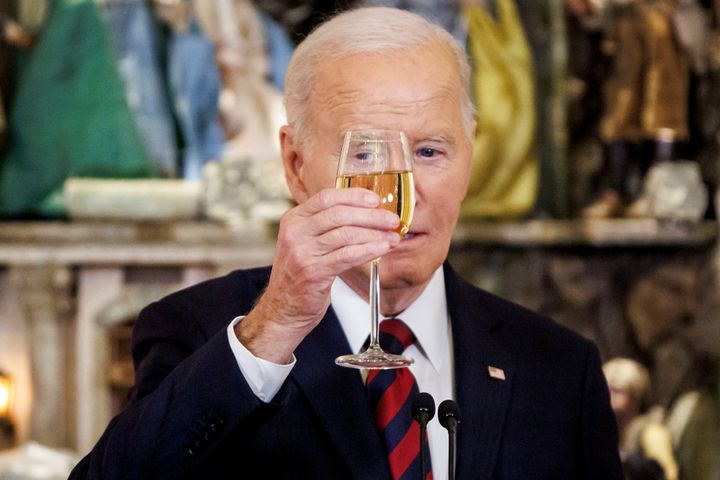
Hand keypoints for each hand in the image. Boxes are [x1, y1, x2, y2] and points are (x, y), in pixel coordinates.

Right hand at [235, 187, 400, 362]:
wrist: (282, 309)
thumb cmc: (299, 276)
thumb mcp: (305, 243)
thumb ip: (326, 226)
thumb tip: (365, 213)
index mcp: (294, 219)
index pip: (327, 197)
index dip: (354, 196)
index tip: (375, 199)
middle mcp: (295, 232)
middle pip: (340, 214)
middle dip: (371, 215)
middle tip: (391, 219)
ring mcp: (302, 252)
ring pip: (346, 234)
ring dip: (375, 234)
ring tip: (392, 237)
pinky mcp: (313, 272)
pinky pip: (347, 256)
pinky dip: (368, 250)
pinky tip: (382, 248)